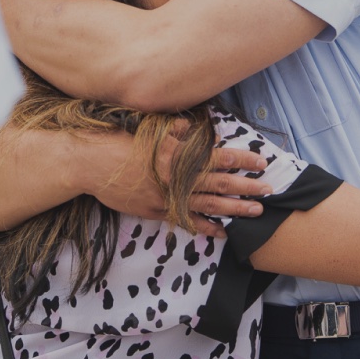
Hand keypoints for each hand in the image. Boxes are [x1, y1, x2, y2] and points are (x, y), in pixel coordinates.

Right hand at [89, 120, 269, 237]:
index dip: (241, 160)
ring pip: (207, 206)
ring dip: (234, 210)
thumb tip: (193, 126)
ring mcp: (167, 198)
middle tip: (270, 191)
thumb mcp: (149, 130)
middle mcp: (176, 178)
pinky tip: (221, 232)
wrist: (89, 164)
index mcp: (178, 155)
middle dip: (247, 188)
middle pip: (219, 184)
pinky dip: (204, 227)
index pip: (218, 157)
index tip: (261, 162)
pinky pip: (185, 221)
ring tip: (255, 213)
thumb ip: (174, 130)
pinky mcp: (155, 211)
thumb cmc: (118, 141)